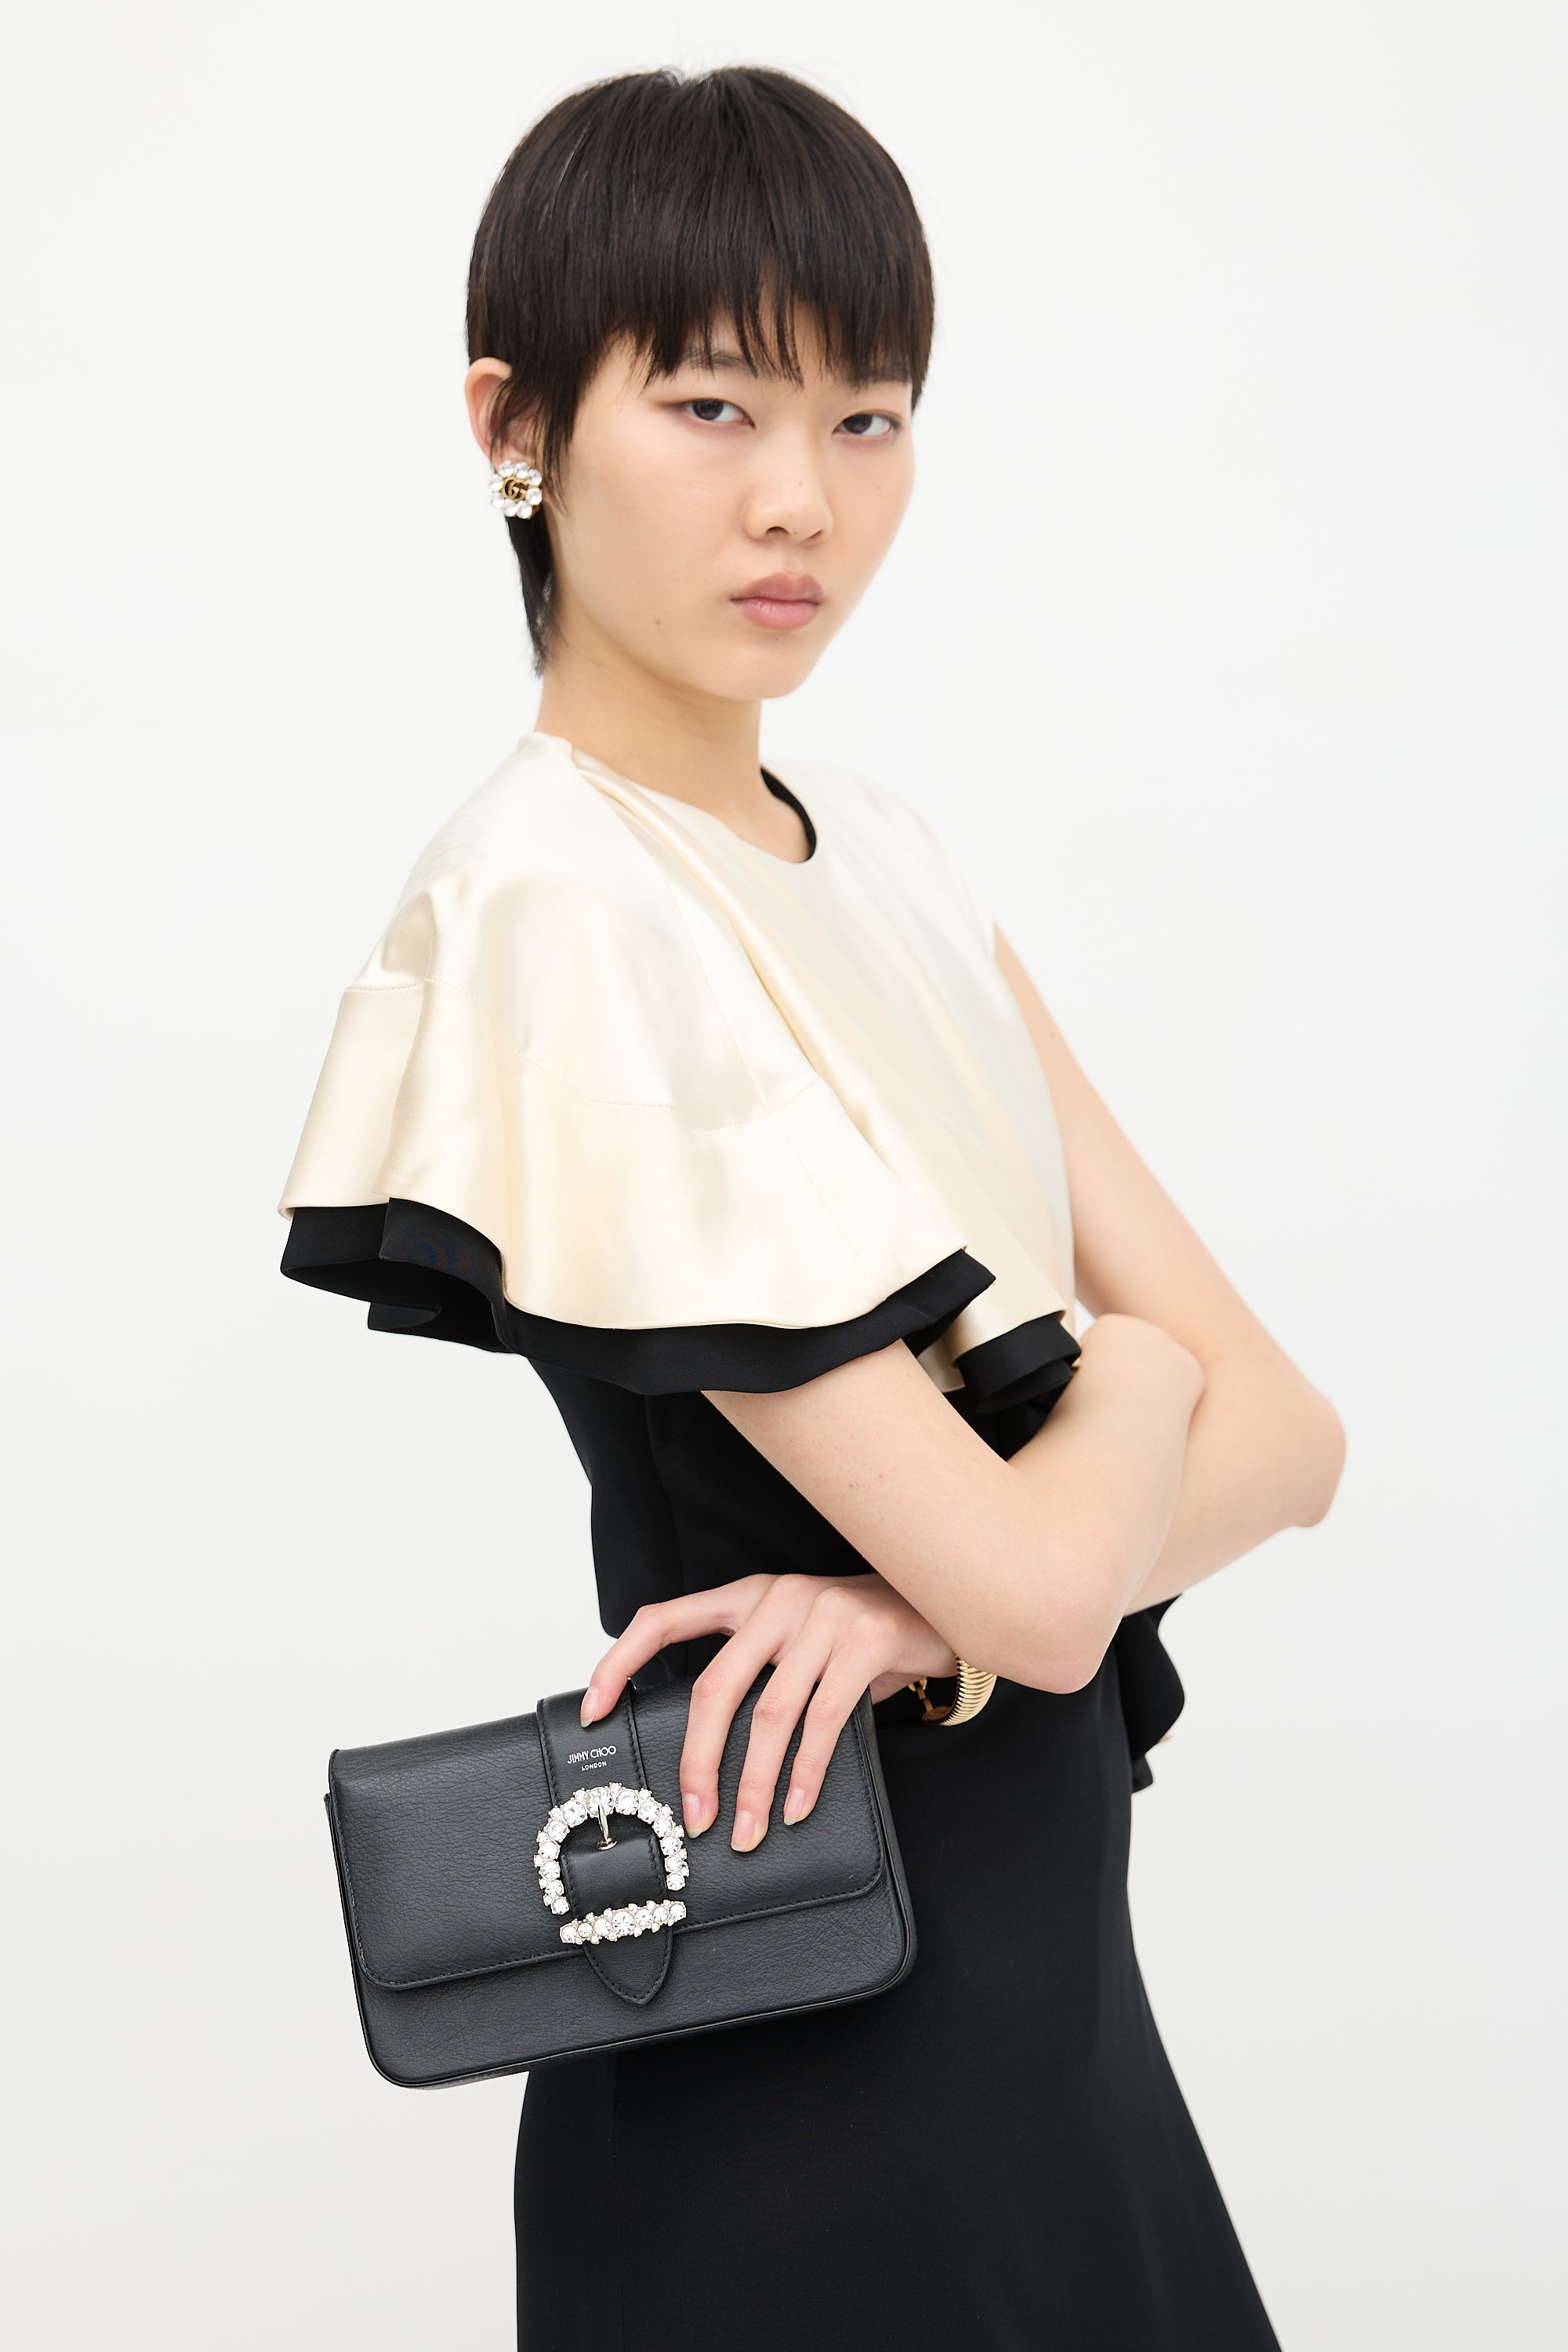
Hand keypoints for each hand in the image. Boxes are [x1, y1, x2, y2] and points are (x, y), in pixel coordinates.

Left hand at [580, 1572, 957, 1851]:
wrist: (943, 1599)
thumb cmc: (860, 1634)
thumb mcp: (799, 1640)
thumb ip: (759, 1674)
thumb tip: (708, 1753)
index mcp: (748, 1595)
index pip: (663, 1618)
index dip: (620, 1662)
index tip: (593, 1710)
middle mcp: (777, 1599)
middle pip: (714, 1686)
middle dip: (697, 1760)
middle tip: (693, 1816)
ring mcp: (821, 1617)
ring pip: (769, 1714)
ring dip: (753, 1783)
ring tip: (745, 1832)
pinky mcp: (863, 1641)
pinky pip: (823, 1720)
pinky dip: (805, 1773)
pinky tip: (796, 1808)